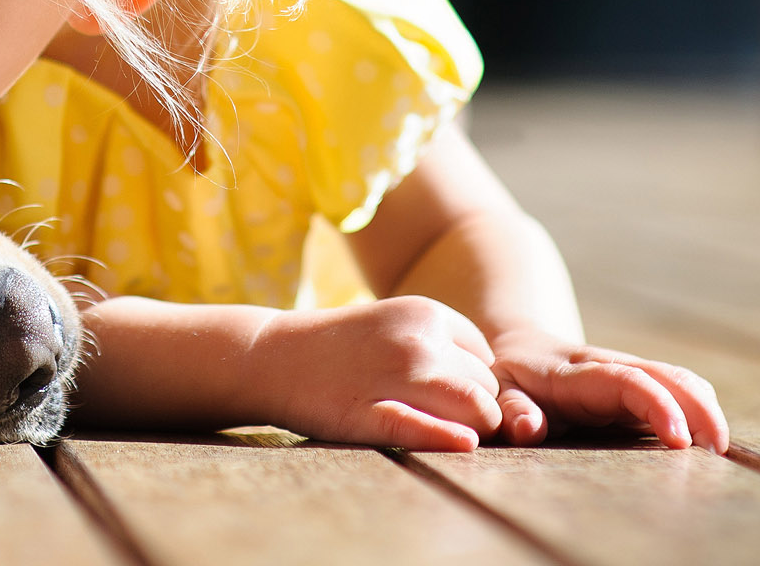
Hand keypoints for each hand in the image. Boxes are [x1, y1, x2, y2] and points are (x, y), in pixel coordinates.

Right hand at [251, 295, 502, 450]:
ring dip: (472, 430)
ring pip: (475, 411)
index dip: (472, 383)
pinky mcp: (369, 413)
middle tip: (440, 421)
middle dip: (475, 410)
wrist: (270, 355)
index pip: (486, 359)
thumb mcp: (392, 324)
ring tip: (444, 435)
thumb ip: (439, 345)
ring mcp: (395, 375)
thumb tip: (489, 389)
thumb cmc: (338, 348)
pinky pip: (423, 429)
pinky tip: (460, 445)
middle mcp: (418, 340)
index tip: (444, 397)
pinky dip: (447, 439)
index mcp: (426, 313)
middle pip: (487, 388)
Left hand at [487, 327, 728, 452]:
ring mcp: (632, 374)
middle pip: (667, 376)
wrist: (521, 347)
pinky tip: (709, 442)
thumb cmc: (508, 379)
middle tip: (718, 451)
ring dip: (707, 410)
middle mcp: (611, 367)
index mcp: (576, 373)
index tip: (680, 440)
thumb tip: (528, 429)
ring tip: (720, 451)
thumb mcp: (497, 391)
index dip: (658, 406)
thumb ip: (511, 409)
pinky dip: (701, 411)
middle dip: (699, 409)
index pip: (627, 382)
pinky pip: (681, 391)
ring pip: (681, 380)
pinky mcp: (644, 386)